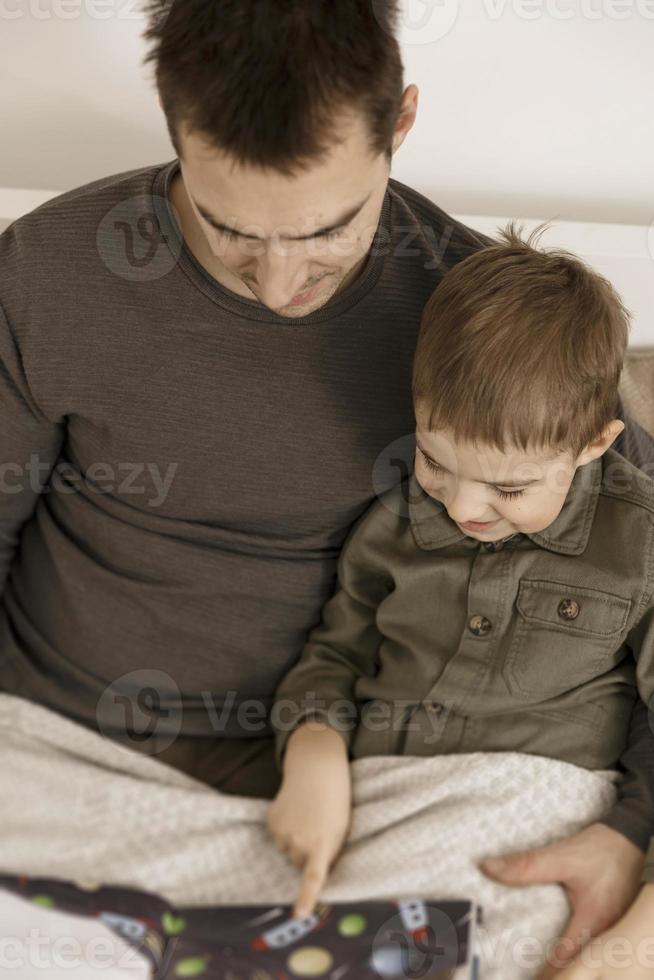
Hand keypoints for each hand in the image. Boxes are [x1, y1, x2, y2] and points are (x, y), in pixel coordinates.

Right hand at [267, 721, 351, 918]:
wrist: (317, 769)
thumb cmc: (336, 802)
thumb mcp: (340, 830)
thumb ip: (328, 853)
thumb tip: (310, 873)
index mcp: (323, 845)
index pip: (314, 877)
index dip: (306, 897)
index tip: (299, 913)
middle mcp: (300, 842)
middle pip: (298, 864)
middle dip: (306, 854)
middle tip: (318, 829)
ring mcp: (283, 832)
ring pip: (286, 851)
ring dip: (295, 841)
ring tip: (307, 817)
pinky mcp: (271, 821)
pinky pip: (277, 836)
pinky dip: (284, 828)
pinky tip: (295, 810)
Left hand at [478, 823, 645, 974]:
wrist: (629, 835)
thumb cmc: (599, 848)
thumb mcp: (561, 856)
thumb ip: (526, 866)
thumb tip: (488, 868)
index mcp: (594, 921)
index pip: (567, 959)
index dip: (546, 973)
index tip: (530, 978)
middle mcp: (607, 931)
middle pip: (580, 962)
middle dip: (556, 971)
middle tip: (533, 973)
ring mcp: (613, 928)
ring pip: (590, 955)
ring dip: (568, 961)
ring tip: (543, 967)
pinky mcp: (613, 920)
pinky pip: (595, 943)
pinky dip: (578, 950)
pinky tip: (564, 948)